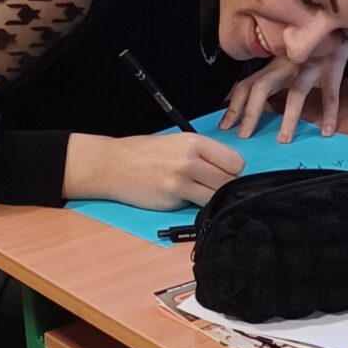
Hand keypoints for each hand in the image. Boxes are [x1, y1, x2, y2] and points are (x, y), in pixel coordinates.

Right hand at [63, 130, 245, 208]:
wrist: (113, 165)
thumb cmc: (145, 153)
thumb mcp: (177, 142)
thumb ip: (202, 154)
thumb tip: (229, 169)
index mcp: (194, 141)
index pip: (234, 161)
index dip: (234, 171)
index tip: (227, 175)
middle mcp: (190, 159)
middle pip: (229, 181)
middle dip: (227, 187)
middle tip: (214, 187)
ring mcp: (181, 180)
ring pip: (217, 196)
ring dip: (214, 199)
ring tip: (201, 194)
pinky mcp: (172, 198)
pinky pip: (198, 206)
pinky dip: (198, 206)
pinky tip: (185, 199)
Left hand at [220, 35, 347, 140]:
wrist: (335, 20)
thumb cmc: (309, 45)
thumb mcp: (286, 61)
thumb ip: (273, 79)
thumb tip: (257, 109)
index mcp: (273, 66)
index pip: (246, 85)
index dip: (234, 107)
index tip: (225, 126)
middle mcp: (287, 65)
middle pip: (262, 88)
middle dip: (250, 113)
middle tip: (244, 135)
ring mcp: (310, 66)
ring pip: (296, 92)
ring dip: (288, 117)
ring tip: (283, 139)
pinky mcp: (332, 68)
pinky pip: (330, 94)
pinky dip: (329, 114)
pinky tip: (326, 131)